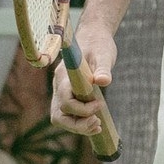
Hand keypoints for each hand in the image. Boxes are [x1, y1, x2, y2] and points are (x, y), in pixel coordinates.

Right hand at [49, 20, 113, 134]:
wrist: (93, 37)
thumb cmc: (98, 44)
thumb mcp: (104, 54)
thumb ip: (103, 68)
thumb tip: (104, 81)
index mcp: (65, 76)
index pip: (65, 101)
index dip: (82, 108)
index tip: (100, 103)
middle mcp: (58, 85)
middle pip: (59, 115)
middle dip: (77, 124)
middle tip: (98, 123)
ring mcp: (61, 92)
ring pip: (61, 118)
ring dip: (78, 127)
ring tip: (97, 125)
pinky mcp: (67, 95)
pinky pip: (67, 115)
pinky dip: (78, 122)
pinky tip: (95, 124)